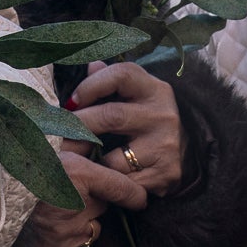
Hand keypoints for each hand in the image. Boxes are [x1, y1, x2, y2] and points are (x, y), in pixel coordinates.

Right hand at [25, 140, 149, 246]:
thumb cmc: (20, 173)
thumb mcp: (50, 149)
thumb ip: (78, 142)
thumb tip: (99, 133)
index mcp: (76, 175)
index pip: (121, 188)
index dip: (133, 194)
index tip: (140, 199)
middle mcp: (73, 205)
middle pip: (102, 207)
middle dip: (91, 203)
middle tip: (66, 196)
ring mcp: (65, 234)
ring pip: (92, 230)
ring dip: (81, 225)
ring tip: (56, 215)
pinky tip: (55, 236)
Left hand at [68, 61, 186, 196]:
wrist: (186, 155)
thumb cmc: (148, 119)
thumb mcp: (136, 95)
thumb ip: (112, 81)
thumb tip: (89, 64)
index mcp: (155, 89)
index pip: (120, 75)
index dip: (90, 86)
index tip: (71, 102)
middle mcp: (163, 115)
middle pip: (111, 116)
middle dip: (79, 126)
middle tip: (60, 134)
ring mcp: (166, 146)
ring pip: (113, 157)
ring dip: (89, 160)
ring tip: (74, 159)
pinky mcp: (165, 174)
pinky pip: (122, 182)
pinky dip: (105, 182)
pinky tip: (96, 179)